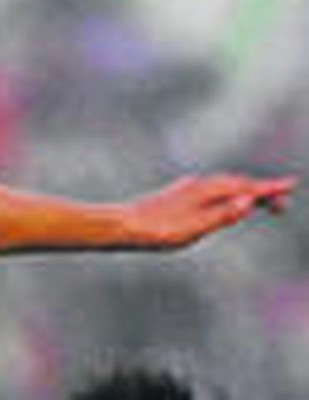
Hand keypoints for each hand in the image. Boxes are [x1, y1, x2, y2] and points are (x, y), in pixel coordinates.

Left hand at [122, 173, 294, 248]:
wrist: (122, 225)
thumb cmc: (158, 230)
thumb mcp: (195, 227)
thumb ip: (223, 214)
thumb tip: (250, 200)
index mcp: (205, 190)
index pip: (244, 187)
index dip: (268, 187)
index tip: (291, 184)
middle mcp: (198, 184)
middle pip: (237, 184)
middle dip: (261, 190)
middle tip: (284, 200)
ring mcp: (187, 188)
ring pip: (224, 185)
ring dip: (245, 190)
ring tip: (263, 199)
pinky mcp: (179, 195)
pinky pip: (213, 189)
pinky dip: (229, 193)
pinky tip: (225, 199)